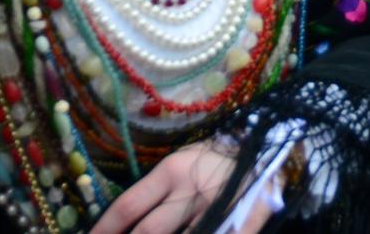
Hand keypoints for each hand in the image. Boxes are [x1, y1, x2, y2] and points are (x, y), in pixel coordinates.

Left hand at [92, 143, 264, 233]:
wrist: (266, 144)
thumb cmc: (213, 156)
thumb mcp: (180, 163)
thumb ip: (156, 193)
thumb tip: (123, 223)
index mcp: (171, 172)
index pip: (127, 207)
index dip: (103, 229)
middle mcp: (189, 192)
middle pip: (148, 231)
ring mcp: (216, 210)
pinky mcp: (241, 224)